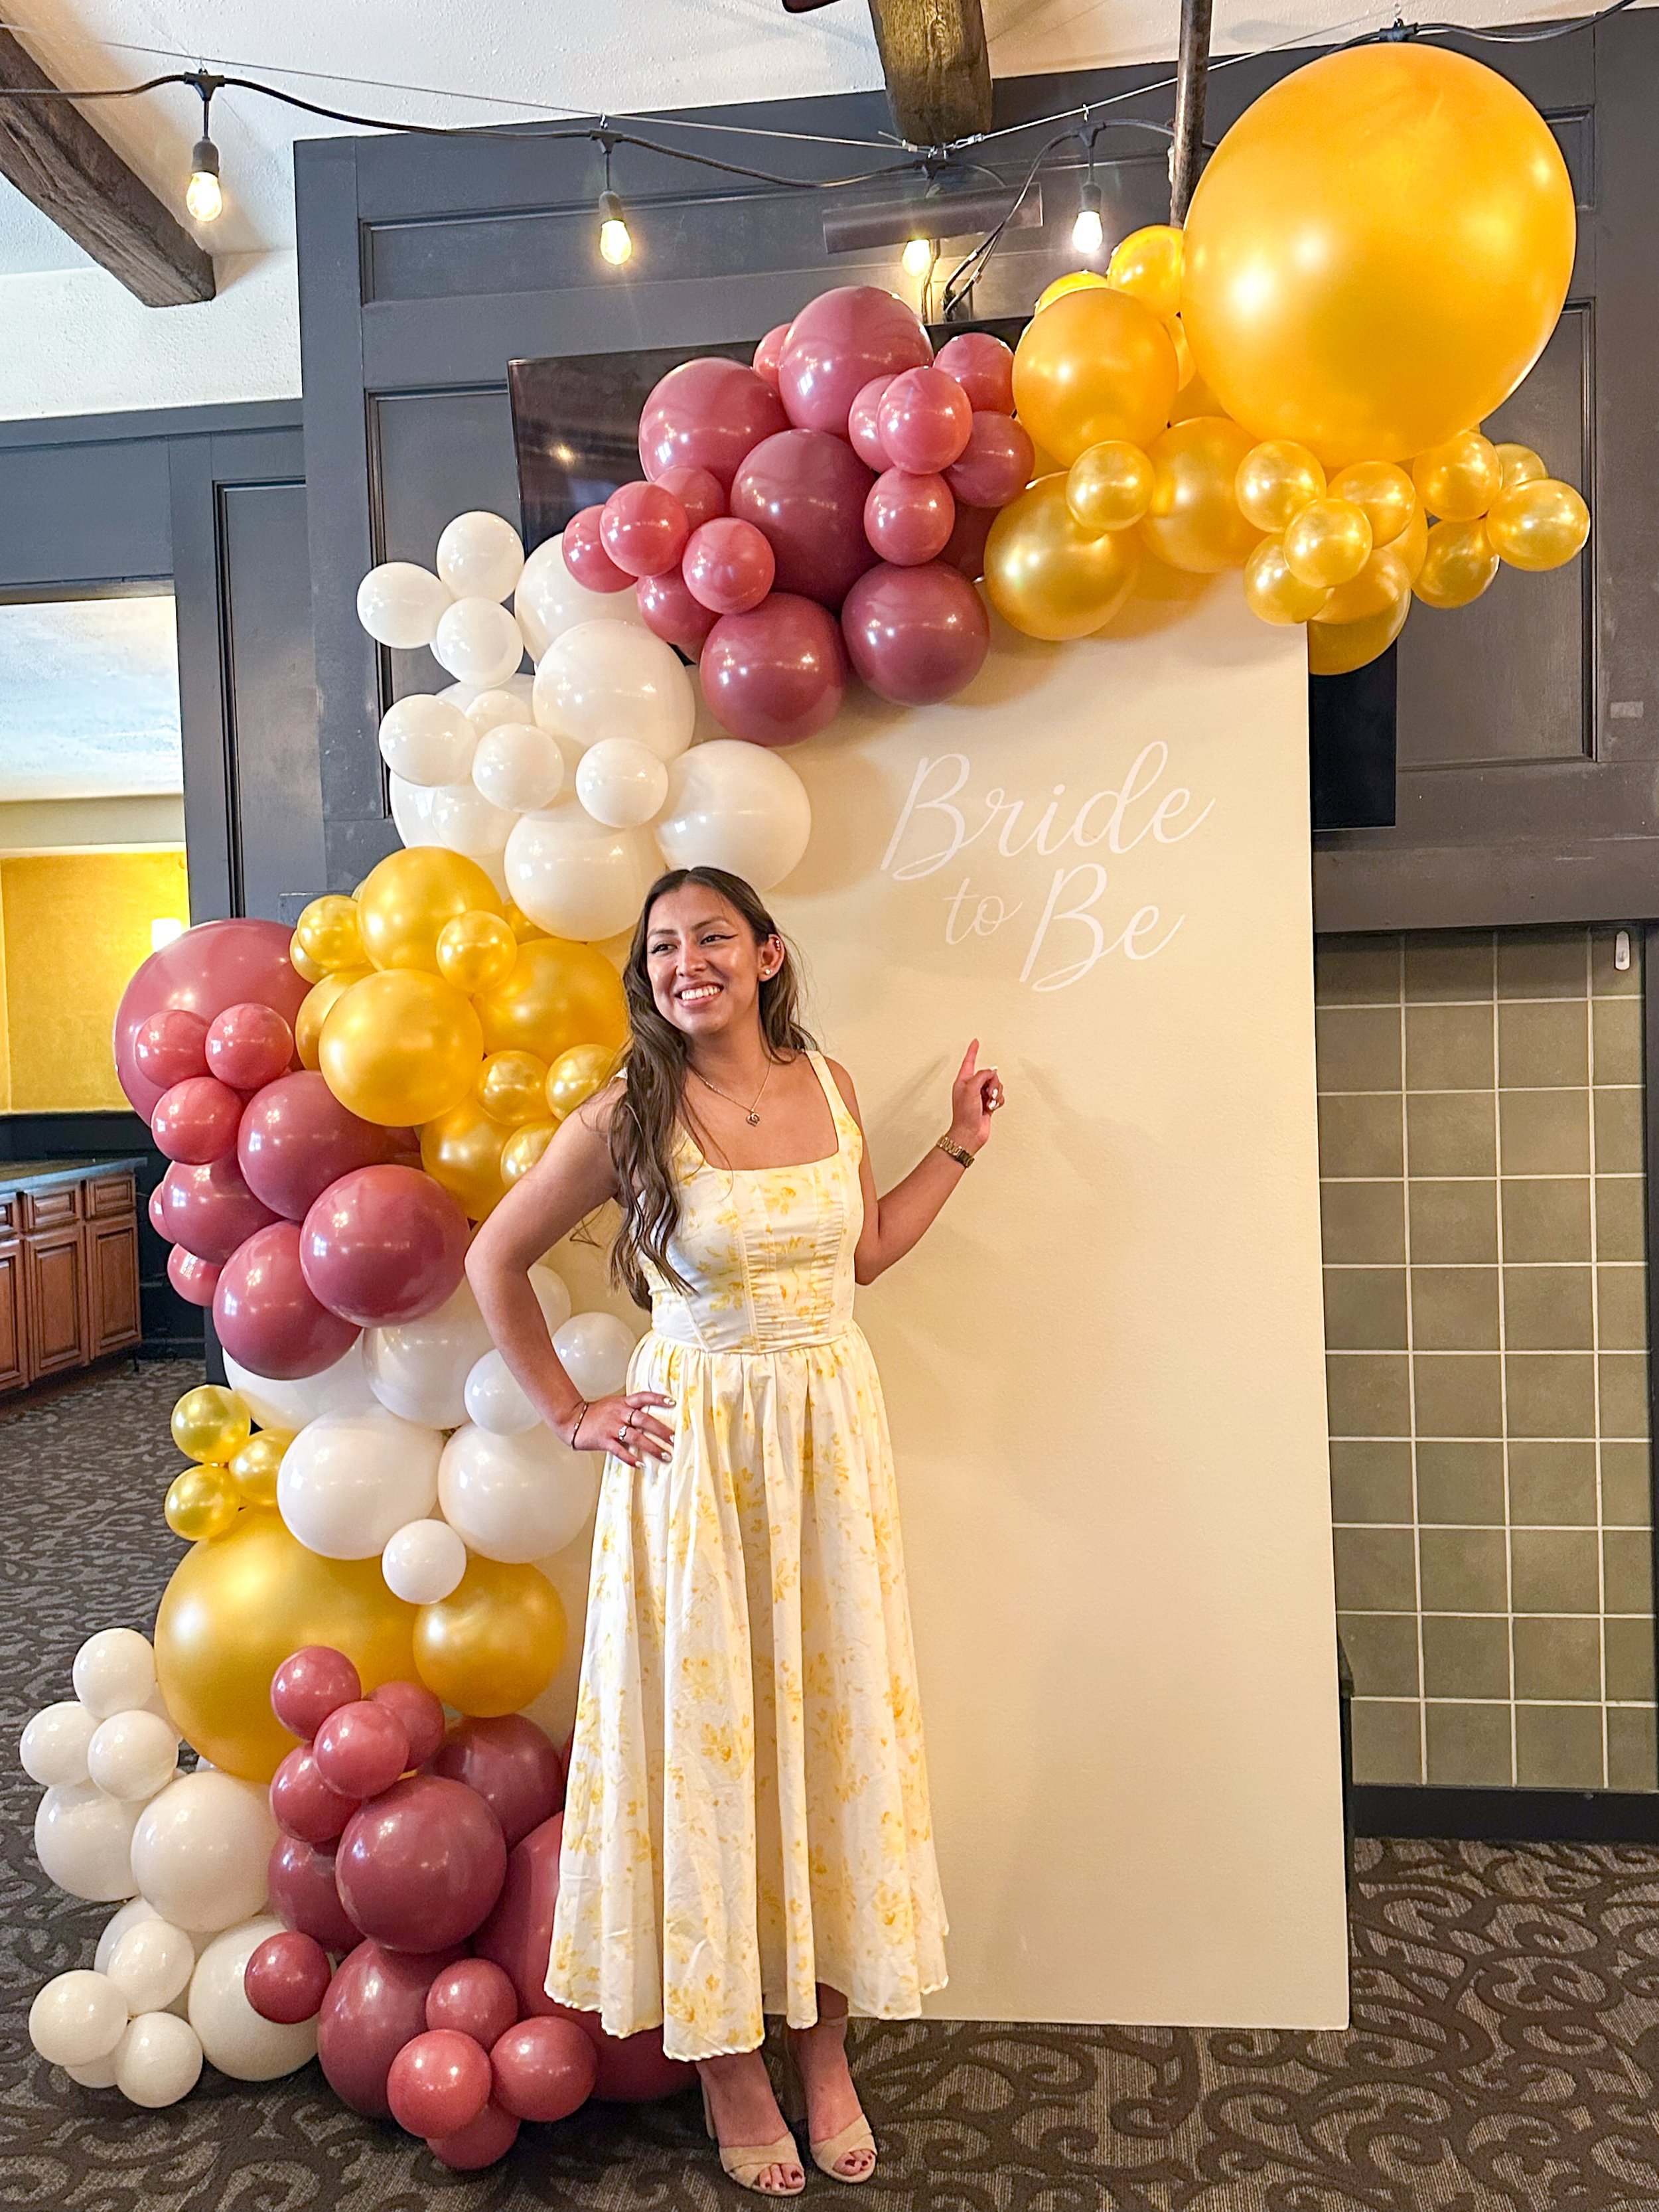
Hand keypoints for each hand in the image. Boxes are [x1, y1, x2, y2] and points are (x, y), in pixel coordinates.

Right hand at [573, 1390, 674, 1464]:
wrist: (572, 1419)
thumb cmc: (596, 1413)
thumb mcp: (614, 1404)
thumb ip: (630, 1408)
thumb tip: (649, 1415)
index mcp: (623, 1403)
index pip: (643, 1397)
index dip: (658, 1398)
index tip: (672, 1402)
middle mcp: (619, 1413)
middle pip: (644, 1420)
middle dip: (661, 1430)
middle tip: (674, 1439)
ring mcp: (612, 1427)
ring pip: (636, 1437)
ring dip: (653, 1447)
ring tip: (665, 1455)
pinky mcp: (604, 1440)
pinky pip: (620, 1451)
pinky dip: (631, 1458)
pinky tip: (641, 1464)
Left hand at [949, 1039, 1004, 1154]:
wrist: (970, 1133)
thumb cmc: (965, 1114)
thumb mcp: (970, 1089)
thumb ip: (982, 1076)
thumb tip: (991, 1071)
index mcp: (963, 1081)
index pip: (969, 1061)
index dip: (973, 1051)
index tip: (976, 1041)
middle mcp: (972, 1087)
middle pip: (989, 1074)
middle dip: (992, 1083)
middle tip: (987, 1093)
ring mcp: (980, 1096)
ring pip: (996, 1085)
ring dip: (995, 1094)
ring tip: (988, 1103)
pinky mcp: (988, 1104)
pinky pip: (999, 1096)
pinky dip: (998, 1101)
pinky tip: (991, 1108)